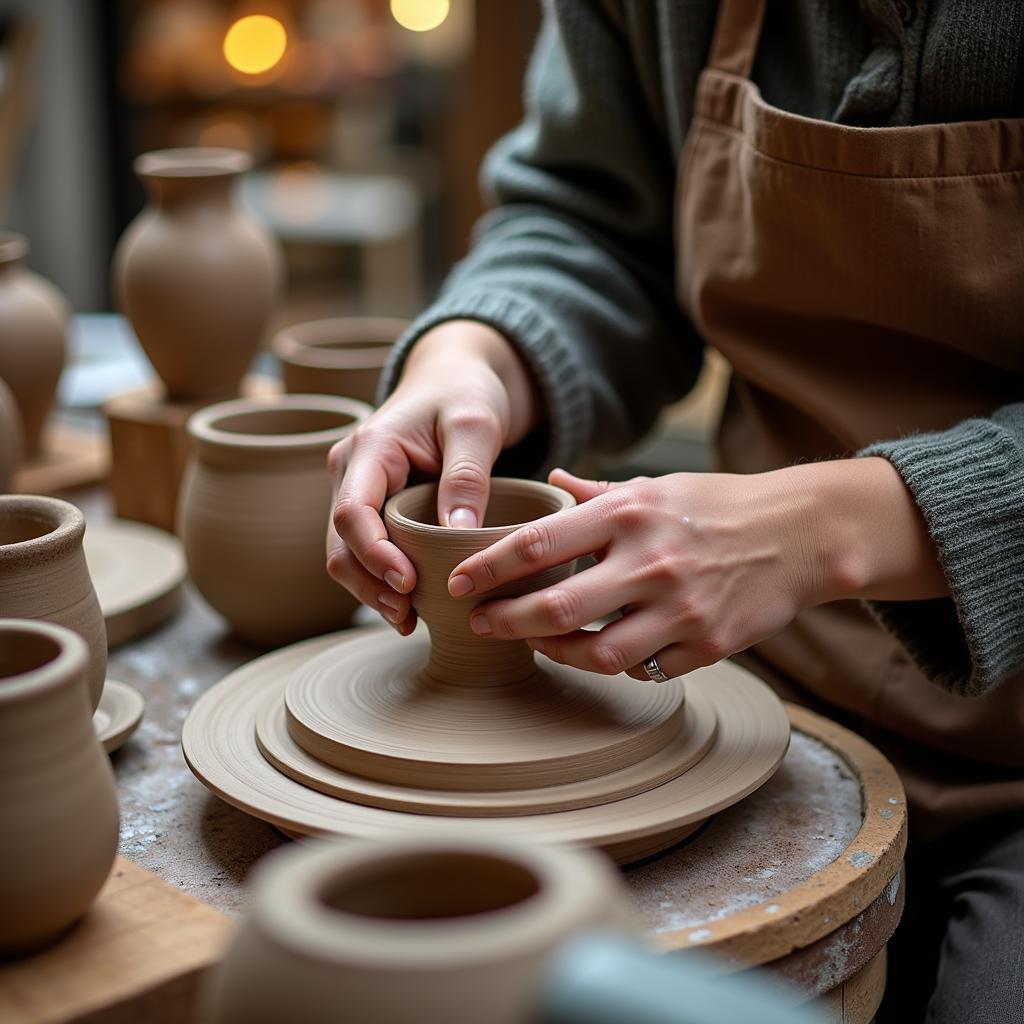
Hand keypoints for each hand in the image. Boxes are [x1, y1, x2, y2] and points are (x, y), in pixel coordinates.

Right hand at [327, 320, 542, 632]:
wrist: (455, 380)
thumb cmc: (465, 395)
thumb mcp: (477, 425)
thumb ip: (467, 475)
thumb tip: (459, 531)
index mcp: (369, 447)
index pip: (352, 511)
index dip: (374, 554)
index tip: (409, 583)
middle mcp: (351, 471)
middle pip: (340, 542)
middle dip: (369, 584)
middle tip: (408, 617)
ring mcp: (356, 490)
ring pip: (346, 554)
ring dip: (371, 591)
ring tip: (408, 621)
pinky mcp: (372, 507)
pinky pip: (365, 552)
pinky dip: (380, 582)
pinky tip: (409, 609)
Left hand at [446, 460, 946, 680]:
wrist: (800, 533)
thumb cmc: (717, 504)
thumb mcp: (655, 484)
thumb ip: (596, 493)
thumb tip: (549, 481)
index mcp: (629, 512)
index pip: (537, 542)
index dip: (488, 568)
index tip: (458, 583)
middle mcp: (650, 560)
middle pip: (556, 607)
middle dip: (506, 621)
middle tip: (480, 624)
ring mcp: (681, 608)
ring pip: (597, 653)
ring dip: (557, 653)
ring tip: (537, 644)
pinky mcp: (709, 645)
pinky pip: (645, 670)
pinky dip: (617, 666)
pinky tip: (602, 653)